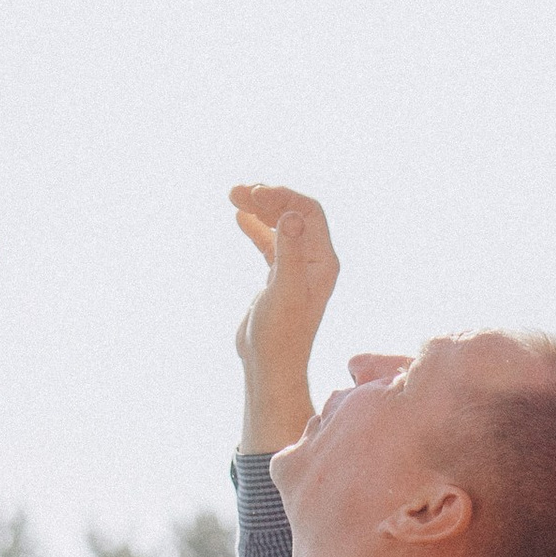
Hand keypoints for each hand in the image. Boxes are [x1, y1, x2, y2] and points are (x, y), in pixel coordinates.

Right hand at [230, 184, 339, 457]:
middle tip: (237, 190)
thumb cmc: (280, 333)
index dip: (283, 196)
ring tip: (233, 196)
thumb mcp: (284, 290)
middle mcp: (313, 261)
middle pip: (293, 214)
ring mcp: (296, 269)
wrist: (269, 366)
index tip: (255, 192)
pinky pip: (269, 242)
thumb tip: (291, 214)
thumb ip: (288, 251)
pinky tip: (239, 217)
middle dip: (267, 198)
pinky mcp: (278, 279)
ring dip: (259, 209)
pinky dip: (255, 227)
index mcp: (322, 260)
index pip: (309, 212)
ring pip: (279, 226)